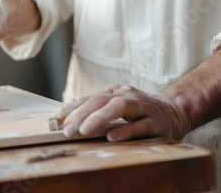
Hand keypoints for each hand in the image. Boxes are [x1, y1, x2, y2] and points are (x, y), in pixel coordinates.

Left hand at [47, 84, 190, 140]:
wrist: (175, 110)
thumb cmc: (138, 110)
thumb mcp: (115, 106)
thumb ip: (95, 110)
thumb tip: (66, 118)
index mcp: (113, 92)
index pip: (87, 98)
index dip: (69, 109)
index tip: (53, 121)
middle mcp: (126, 95)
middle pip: (100, 101)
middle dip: (80, 115)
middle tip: (66, 130)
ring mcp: (142, 107)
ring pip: (120, 108)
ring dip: (99, 118)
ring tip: (84, 130)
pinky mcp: (157, 121)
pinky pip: (140, 125)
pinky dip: (126, 130)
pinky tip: (112, 137)